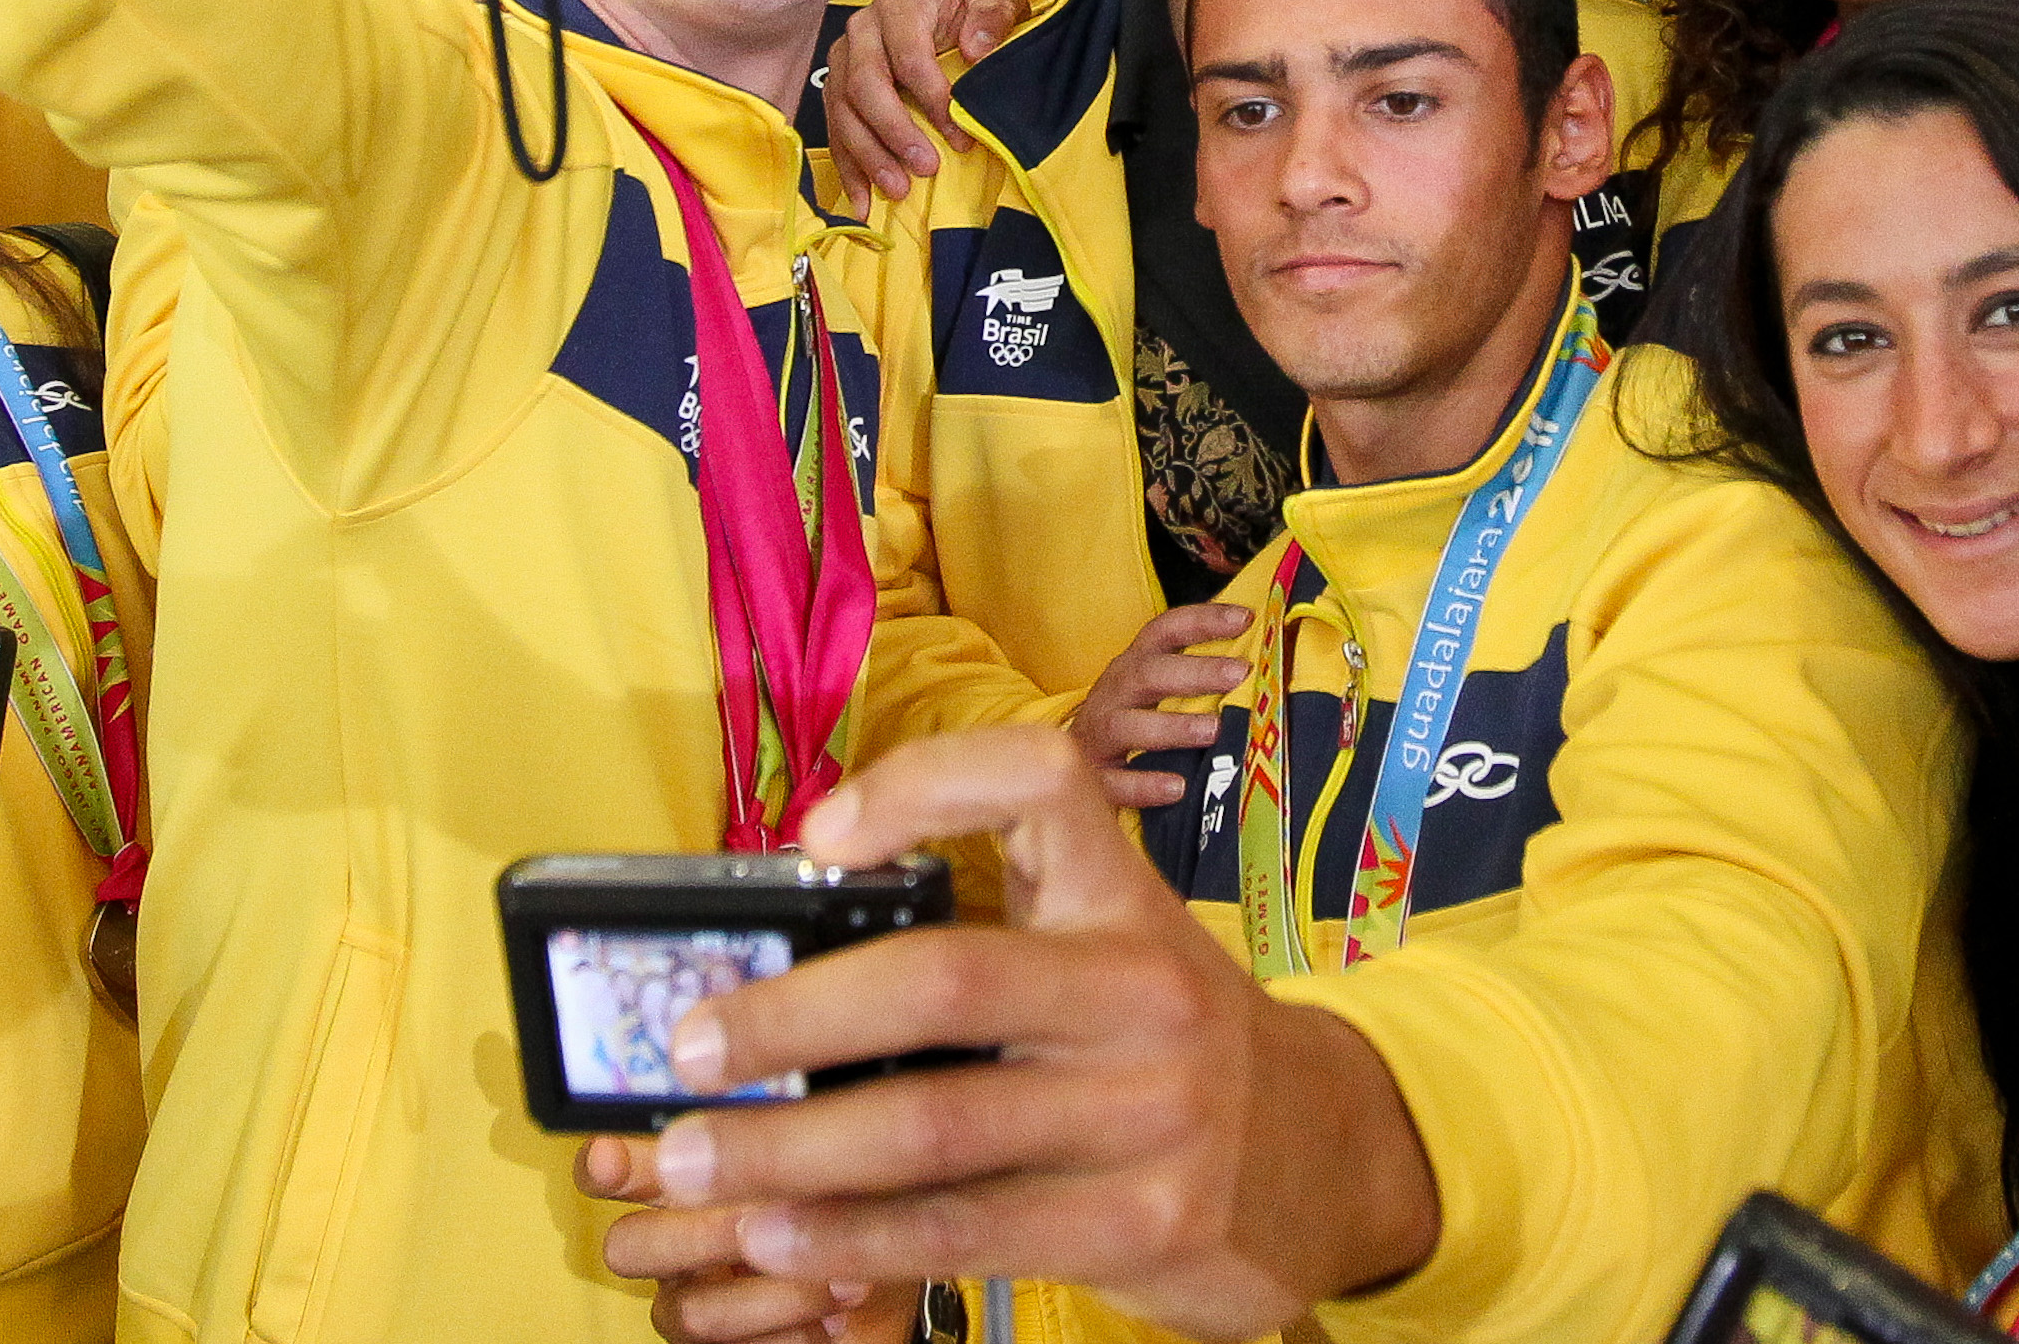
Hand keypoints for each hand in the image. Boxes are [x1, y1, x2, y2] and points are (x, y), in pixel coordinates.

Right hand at [581, 1136, 914, 1343]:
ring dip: (771, 1294)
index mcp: (689, 1178)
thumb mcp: (840, 1149)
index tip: (616, 1157)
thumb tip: (782, 1104)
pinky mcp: (733, 1343)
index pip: (612, 1171)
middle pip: (629, 1246)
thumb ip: (798, 1128)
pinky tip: (838, 1311)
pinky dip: (792, 1331)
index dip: (605, 1165)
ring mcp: (700, 1298)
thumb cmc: (865, 1197)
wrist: (900, 1272)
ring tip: (844, 1276)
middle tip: (768, 1216)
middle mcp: (680, 1241)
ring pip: (685, 1310)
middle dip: (700, 1232)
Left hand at [609, 728, 1439, 1340]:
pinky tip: (782, 1237)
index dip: (925, 784)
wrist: (1327, 1159)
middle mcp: (1145, 992)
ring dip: (788, 1151)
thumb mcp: (1114, 960)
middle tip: (692, 1043)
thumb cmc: (1173, 1047)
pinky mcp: (1142, 1222)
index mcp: (1125, 902)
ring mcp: (1150, 1114)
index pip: (1041, 781)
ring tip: (697, 1157)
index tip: (822, 837)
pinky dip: (853, 1236)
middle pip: (945, 978)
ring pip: (933, 1127)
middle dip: (791, 1015)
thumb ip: (998, 944)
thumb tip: (796, 945)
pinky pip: (965, 1231)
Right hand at [822, 0, 1029, 198]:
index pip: (908, 57)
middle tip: (926, 166)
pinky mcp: (839, 86)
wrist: (957, 6)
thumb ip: (994, 12)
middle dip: (894, 132)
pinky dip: (849, 168)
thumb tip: (976, 49)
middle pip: (865, 85)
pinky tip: (863, 201)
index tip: (960, 136)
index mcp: (899, 3)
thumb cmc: (977, 5)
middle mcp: (862, 28)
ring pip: (844, 111)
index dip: (932, 100)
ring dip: (869, 156)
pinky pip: (836, 129)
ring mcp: (845, 58)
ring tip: (899, 189)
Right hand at [1066, 603, 1248, 806]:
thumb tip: (1263, 659)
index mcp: (1133, 666)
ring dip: (1172, 727)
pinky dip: (1145, 784)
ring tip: (1213, 730)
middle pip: (1148, 674)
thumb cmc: (1128, 721)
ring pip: (1127, 725)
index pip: (1165, 631)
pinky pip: (1115, 782)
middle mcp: (1113, 693)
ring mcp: (1098, 735)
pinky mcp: (1093, 777)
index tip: (1245, 617)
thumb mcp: (1152, 691)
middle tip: (1239, 673)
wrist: (1066, 765)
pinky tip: (1177, 787)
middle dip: (1195, 672)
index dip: (1203, 620)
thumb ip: (1195, 675)